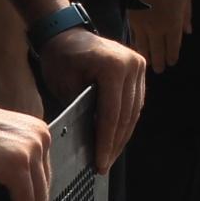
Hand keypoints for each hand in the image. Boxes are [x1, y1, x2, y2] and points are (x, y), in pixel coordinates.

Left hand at [41, 24, 148, 168]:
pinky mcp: (139, 70)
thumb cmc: (60, 58)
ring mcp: (139, 66)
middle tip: (104, 166)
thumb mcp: (65, 86)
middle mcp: (132, 65)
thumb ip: (82, 111)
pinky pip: (135, 103)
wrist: (65, 34)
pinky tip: (115, 139)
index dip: (105, 142)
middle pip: (126, 116)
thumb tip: (91, 143)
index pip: (111, 114)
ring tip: (109, 157)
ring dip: (122, 136)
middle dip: (114, 144)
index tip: (100, 163)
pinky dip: (125, 122)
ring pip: (133, 112)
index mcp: (113, 67)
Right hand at [134, 0, 192, 69]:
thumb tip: (188, 31)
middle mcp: (158, 28)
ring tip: (148, 65)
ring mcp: (143, 25)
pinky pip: (135, 38)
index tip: (172, 62)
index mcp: (173, 22)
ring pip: (145, 47)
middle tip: (160, 70)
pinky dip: (137, 46)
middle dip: (160, 61)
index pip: (173, 45)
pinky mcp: (132, 20)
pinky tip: (137, 50)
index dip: (173, 55)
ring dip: (147, 57)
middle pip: (159, 50)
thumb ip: (187, 15)